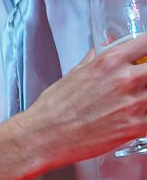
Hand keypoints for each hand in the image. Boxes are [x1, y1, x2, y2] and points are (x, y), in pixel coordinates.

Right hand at [19, 37, 146, 168]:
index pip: (146, 42)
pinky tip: (138, 119)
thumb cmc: (52, 110)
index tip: (146, 54)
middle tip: (141, 82)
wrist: (43, 137)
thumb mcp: (71, 76)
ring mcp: (133, 103)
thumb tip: (97, 53)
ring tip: (137, 101)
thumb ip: (90, 62)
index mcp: (110, 62)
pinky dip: (146, 118)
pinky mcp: (135, 127)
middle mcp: (125, 79)